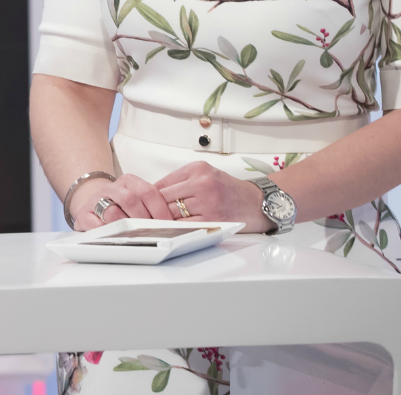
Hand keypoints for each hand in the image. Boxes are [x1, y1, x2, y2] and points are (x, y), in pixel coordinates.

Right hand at [72, 172, 175, 226]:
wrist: (92, 207)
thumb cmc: (121, 208)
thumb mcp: (139, 202)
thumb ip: (153, 208)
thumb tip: (174, 224)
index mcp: (128, 181)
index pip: (148, 192)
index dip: (160, 210)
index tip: (167, 225)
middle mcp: (111, 188)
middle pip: (131, 200)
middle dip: (144, 220)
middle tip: (151, 233)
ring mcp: (95, 200)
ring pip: (113, 213)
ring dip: (125, 227)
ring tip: (134, 236)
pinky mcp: (83, 215)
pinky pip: (95, 225)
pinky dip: (106, 233)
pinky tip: (113, 237)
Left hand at [155, 162, 272, 230]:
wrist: (257, 203)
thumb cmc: (229, 190)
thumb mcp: (205, 175)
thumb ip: (181, 181)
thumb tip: (152, 194)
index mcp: (197, 169)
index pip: (162, 183)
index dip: (150, 197)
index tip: (143, 205)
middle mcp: (202, 183)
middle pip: (163, 198)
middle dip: (153, 209)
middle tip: (145, 218)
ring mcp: (207, 202)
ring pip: (171, 213)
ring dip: (163, 220)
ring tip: (157, 225)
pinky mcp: (213, 219)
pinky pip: (185, 226)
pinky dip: (176, 229)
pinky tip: (173, 231)